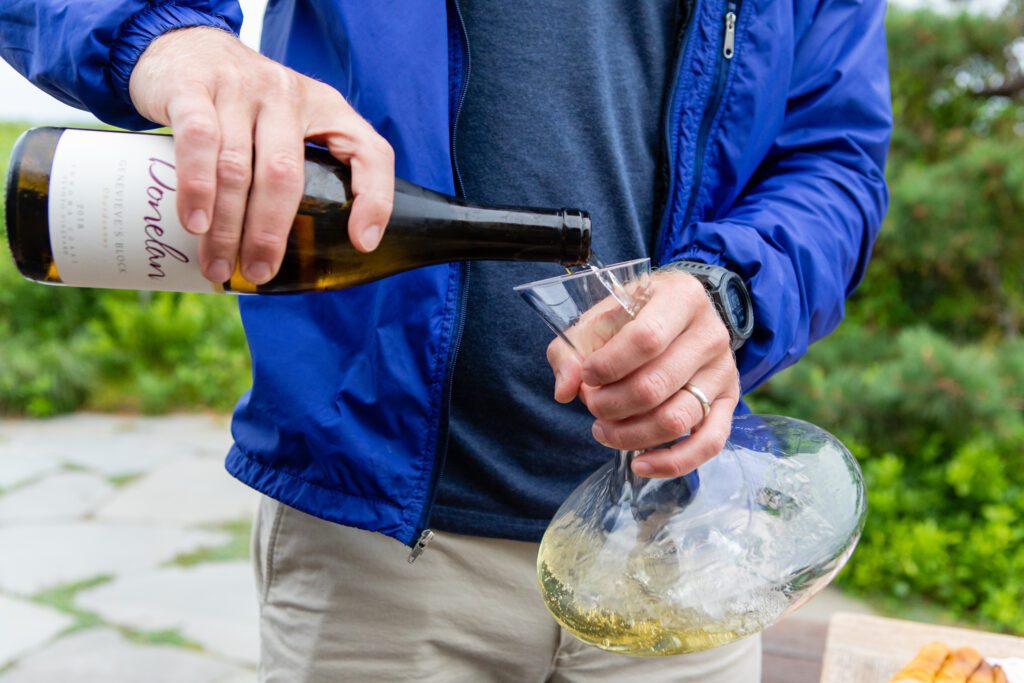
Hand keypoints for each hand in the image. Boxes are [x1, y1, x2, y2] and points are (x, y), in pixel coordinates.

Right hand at [129, 27, 394, 283]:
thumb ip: (312, 168)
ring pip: (236, 168)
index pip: (369, 152)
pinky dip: (197, 188)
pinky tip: (195, 223)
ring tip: (219, 266)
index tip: (360, 244)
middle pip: (285, 174)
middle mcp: (288, 95)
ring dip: (227, 227)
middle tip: (260, 272)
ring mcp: (240, 88)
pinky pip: (198, 141)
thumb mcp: (294, 124)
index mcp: (327, 109)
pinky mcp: (193, 88)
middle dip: (271, 233)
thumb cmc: (248, 105)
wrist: (185, 44)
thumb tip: (321, 250)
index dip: (374, 200)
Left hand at [547, 270, 740, 477]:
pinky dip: (672, 462)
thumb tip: (565, 391)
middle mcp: (710, 334)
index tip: (587, 376)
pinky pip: (709, 443)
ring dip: (631, 435)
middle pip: (657, 386)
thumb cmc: (634, 317)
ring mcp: (724, 370)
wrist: (681, 317)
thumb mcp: (598, 319)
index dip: (609, 366)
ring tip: (604, 430)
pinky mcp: (729, 402)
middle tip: (591, 405)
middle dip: (611, 405)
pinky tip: (640, 465)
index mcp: (681, 298)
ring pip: (677, 419)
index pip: (646, 339)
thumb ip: (572, 350)